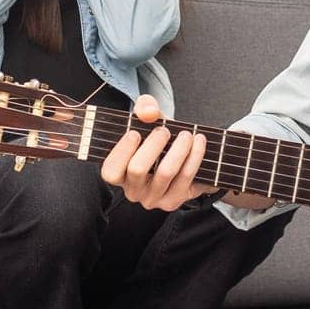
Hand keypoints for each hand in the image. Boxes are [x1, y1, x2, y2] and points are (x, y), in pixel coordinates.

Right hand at [100, 94, 218, 210]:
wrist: (183, 155)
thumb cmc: (159, 139)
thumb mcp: (149, 120)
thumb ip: (145, 108)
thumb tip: (149, 112)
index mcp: (119, 174)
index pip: (110, 171)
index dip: (121, 152)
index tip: (135, 133)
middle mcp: (133, 191)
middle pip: (137, 169)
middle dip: (153, 145)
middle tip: (164, 131)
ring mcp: (153, 199)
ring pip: (165, 173)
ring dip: (178, 149)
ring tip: (187, 134)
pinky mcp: (174, 200)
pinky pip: (185, 177)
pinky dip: (194, 156)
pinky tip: (199, 141)